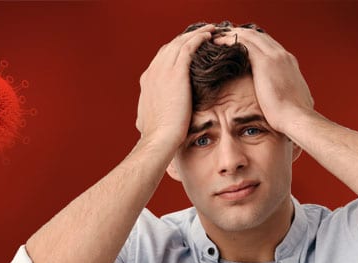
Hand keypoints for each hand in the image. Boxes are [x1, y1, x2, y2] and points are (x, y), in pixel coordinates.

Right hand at [135, 24, 217, 150]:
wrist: (160, 138)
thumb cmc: (159, 136)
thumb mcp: (148, 120)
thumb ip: (151, 112)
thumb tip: (149, 117)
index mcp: (147, 81)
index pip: (161, 58)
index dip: (174, 52)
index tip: (188, 51)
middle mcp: (153, 71)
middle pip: (170, 46)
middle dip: (185, 39)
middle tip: (201, 35)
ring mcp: (163, 70)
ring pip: (180, 42)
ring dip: (195, 34)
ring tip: (209, 30)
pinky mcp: (176, 71)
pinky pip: (189, 46)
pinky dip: (199, 37)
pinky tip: (209, 35)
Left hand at [213, 25, 314, 134]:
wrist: (295, 118)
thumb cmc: (291, 116)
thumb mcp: (292, 100)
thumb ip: (287, 94)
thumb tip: (285, 101)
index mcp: (289, 63)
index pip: (269, 45)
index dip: (253, 43)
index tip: (238, 45)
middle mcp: (283, 56)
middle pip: (259, 36)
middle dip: (240, 34)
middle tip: (224, 37)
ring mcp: (275, 57)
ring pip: (250, 36)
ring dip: (233, 35)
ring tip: (218, 38)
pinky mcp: (265, 62)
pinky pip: (244, 43)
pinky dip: (230, 40)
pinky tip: (218, 43)